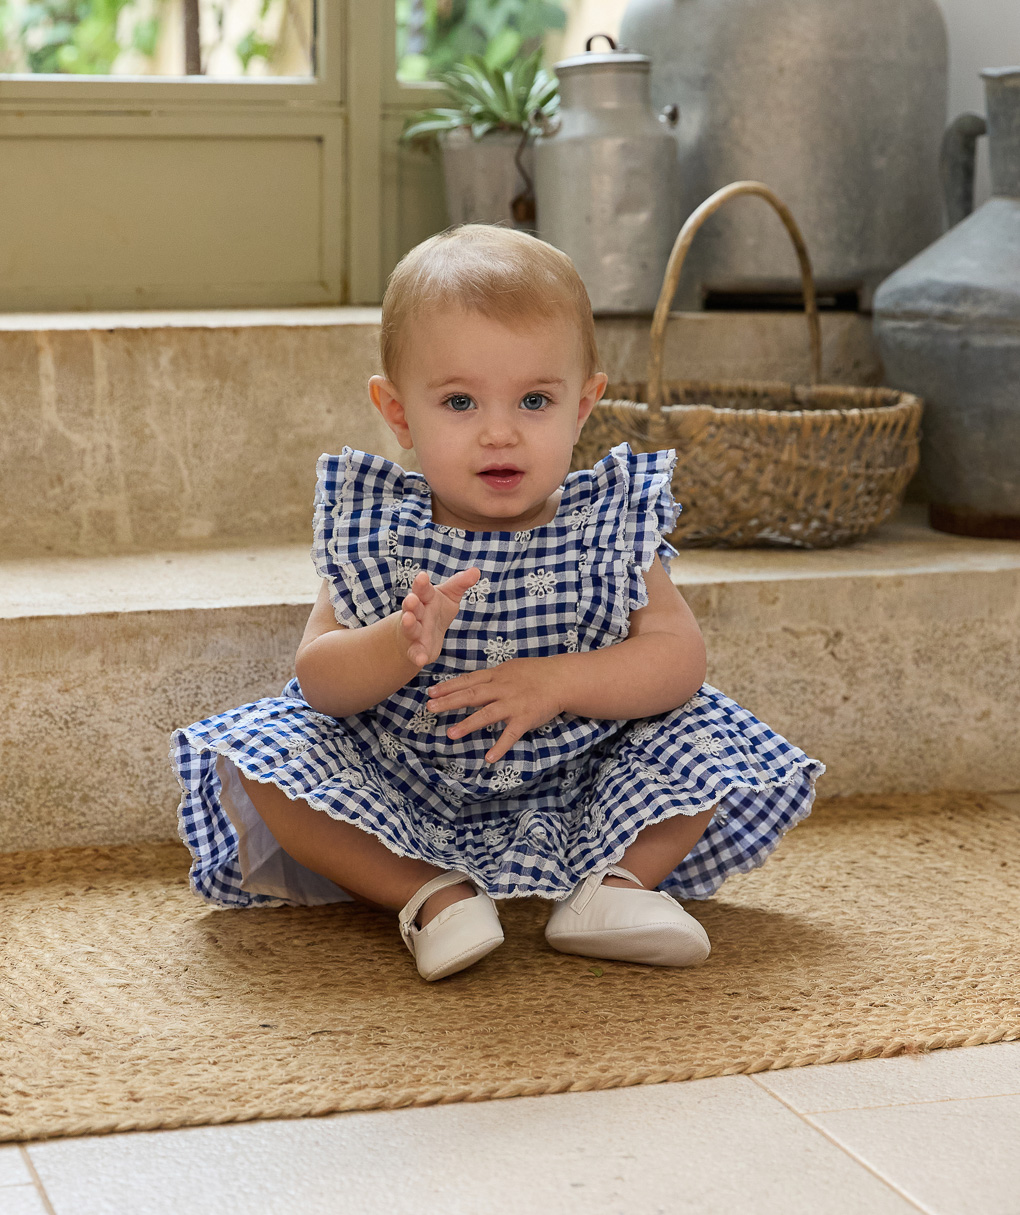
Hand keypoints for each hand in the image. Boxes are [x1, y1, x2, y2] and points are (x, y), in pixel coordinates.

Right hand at [397, 566, 479, 668]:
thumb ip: (460, 584)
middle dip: (411, 603)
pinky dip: (417, 656)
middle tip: (411, 599)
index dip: (422, 584)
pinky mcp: (416, 649)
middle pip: (413, 607)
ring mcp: (414, 632)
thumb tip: (476, 571)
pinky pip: (415, 653)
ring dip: (409, 624)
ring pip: (410, 627)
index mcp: (425, 598)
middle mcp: (417, 613)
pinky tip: (421, 660)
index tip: (423, 577)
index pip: (423, 590)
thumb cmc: (434, 610)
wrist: (418, 634)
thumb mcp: (448, 596)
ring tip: (408, 620)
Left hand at [426, 656, 563, 763]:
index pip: (468, 680)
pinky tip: (488, 759)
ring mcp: (513, 704)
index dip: (449, 687)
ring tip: (450, 734)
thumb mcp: (510, 668)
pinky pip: (510, 735)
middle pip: (471, 695)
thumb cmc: (536, 673)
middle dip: (449, 702)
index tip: (431, 692)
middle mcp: (502, 689)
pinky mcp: (525, 719)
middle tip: (430, 708)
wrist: (562, 679)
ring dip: (468, 725)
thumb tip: (471, 682)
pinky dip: (500, 747)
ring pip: (487, 714)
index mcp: (497, 676)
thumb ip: (491, 677)